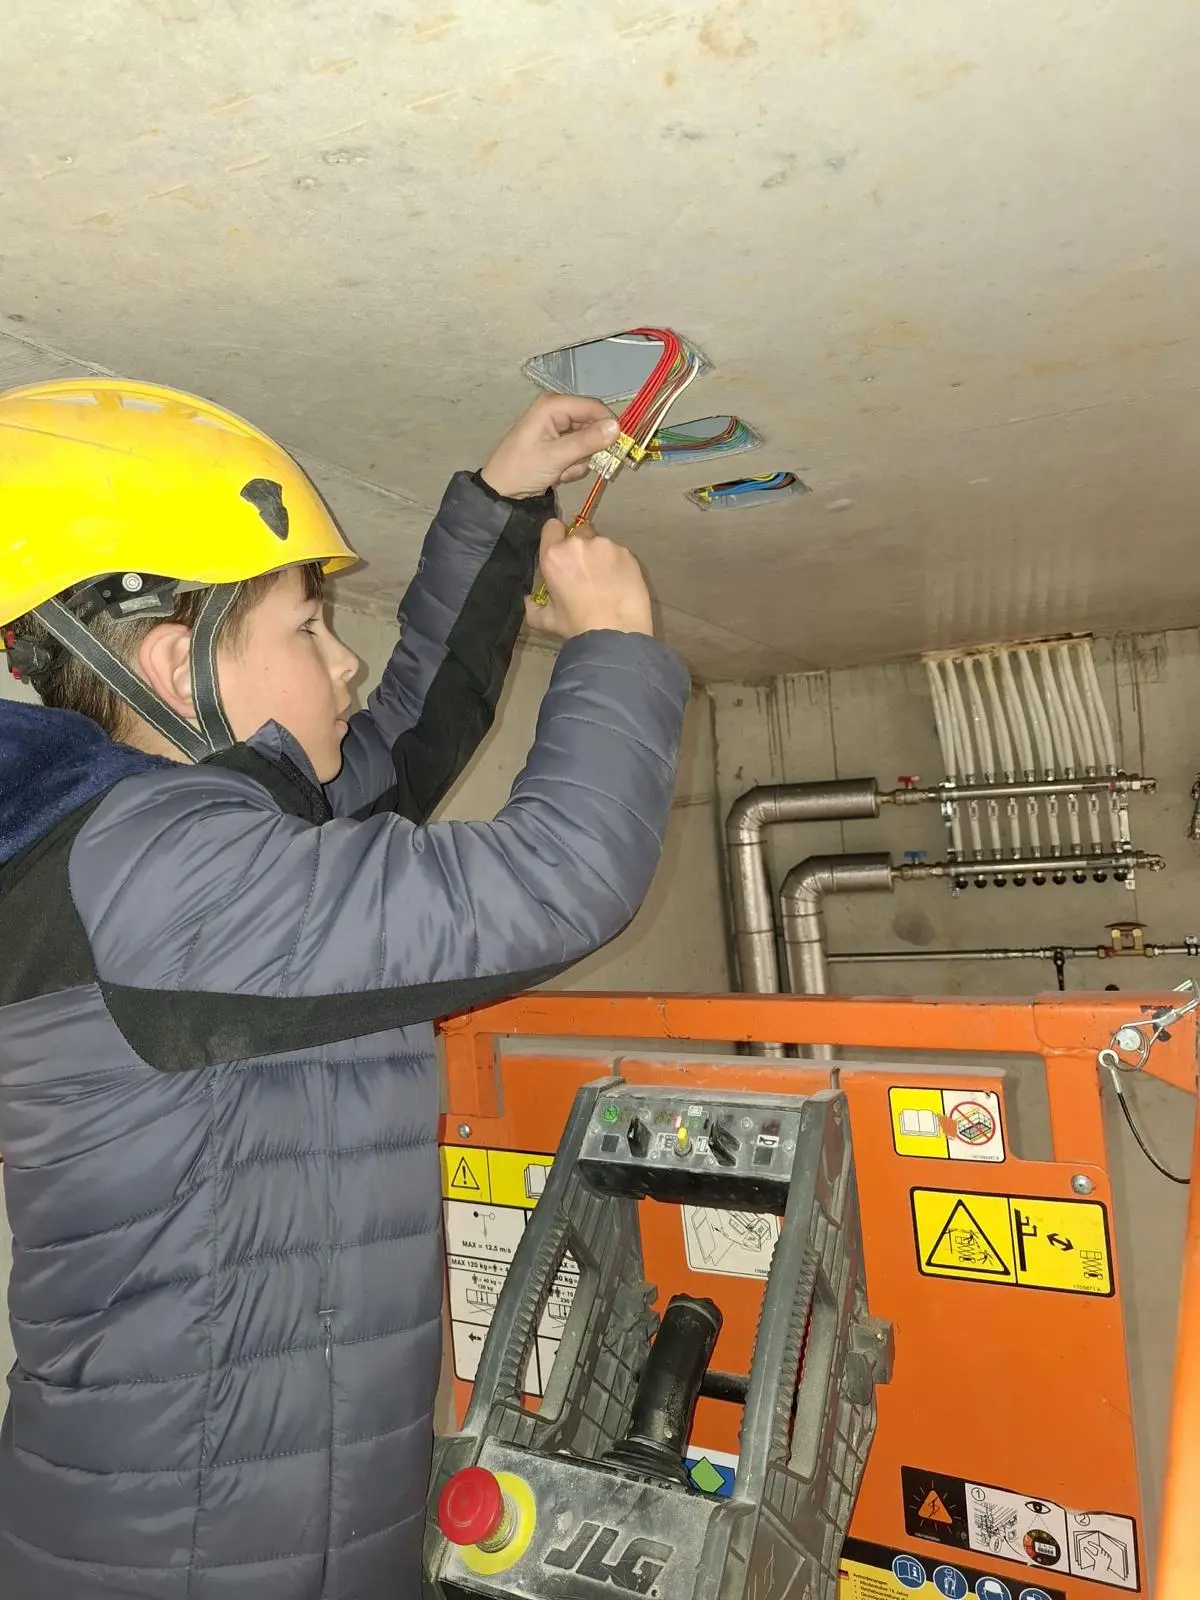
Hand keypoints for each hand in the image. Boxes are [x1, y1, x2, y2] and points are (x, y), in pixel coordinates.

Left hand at [481, 394, 618, 499]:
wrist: (502, 493)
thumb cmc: (522, 469)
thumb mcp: (556, 456)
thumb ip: (587, 441)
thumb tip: (617, 427)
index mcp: (553, 405)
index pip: (593, 407)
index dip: (608, 425)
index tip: (618, 447)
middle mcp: (557, 412)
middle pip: (592, 425)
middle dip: (588, 449)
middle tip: (575, 464)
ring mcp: (558, 429)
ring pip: (588, 443)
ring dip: (579, 461)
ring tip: (560, 471)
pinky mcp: (559, 446)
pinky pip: (579, 453)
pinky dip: (572, 467)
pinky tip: (557, 474)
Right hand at [524, 519, 654, 640]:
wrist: (615, 633)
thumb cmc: (577, 626)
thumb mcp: (547, 621)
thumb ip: (533, 607)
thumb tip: (529, 600)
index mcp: (554, 556)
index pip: (552, 526)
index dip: (556, 537)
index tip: (562, 551)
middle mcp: (579, 544)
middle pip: (578, 533)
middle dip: (580, 547)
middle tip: (585, 571)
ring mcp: (606, 546)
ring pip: (600, 543)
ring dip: (600, 556)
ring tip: (604, 580)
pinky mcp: (627, 553)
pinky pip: (619, 553)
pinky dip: (618, 564)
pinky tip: (619, 583)